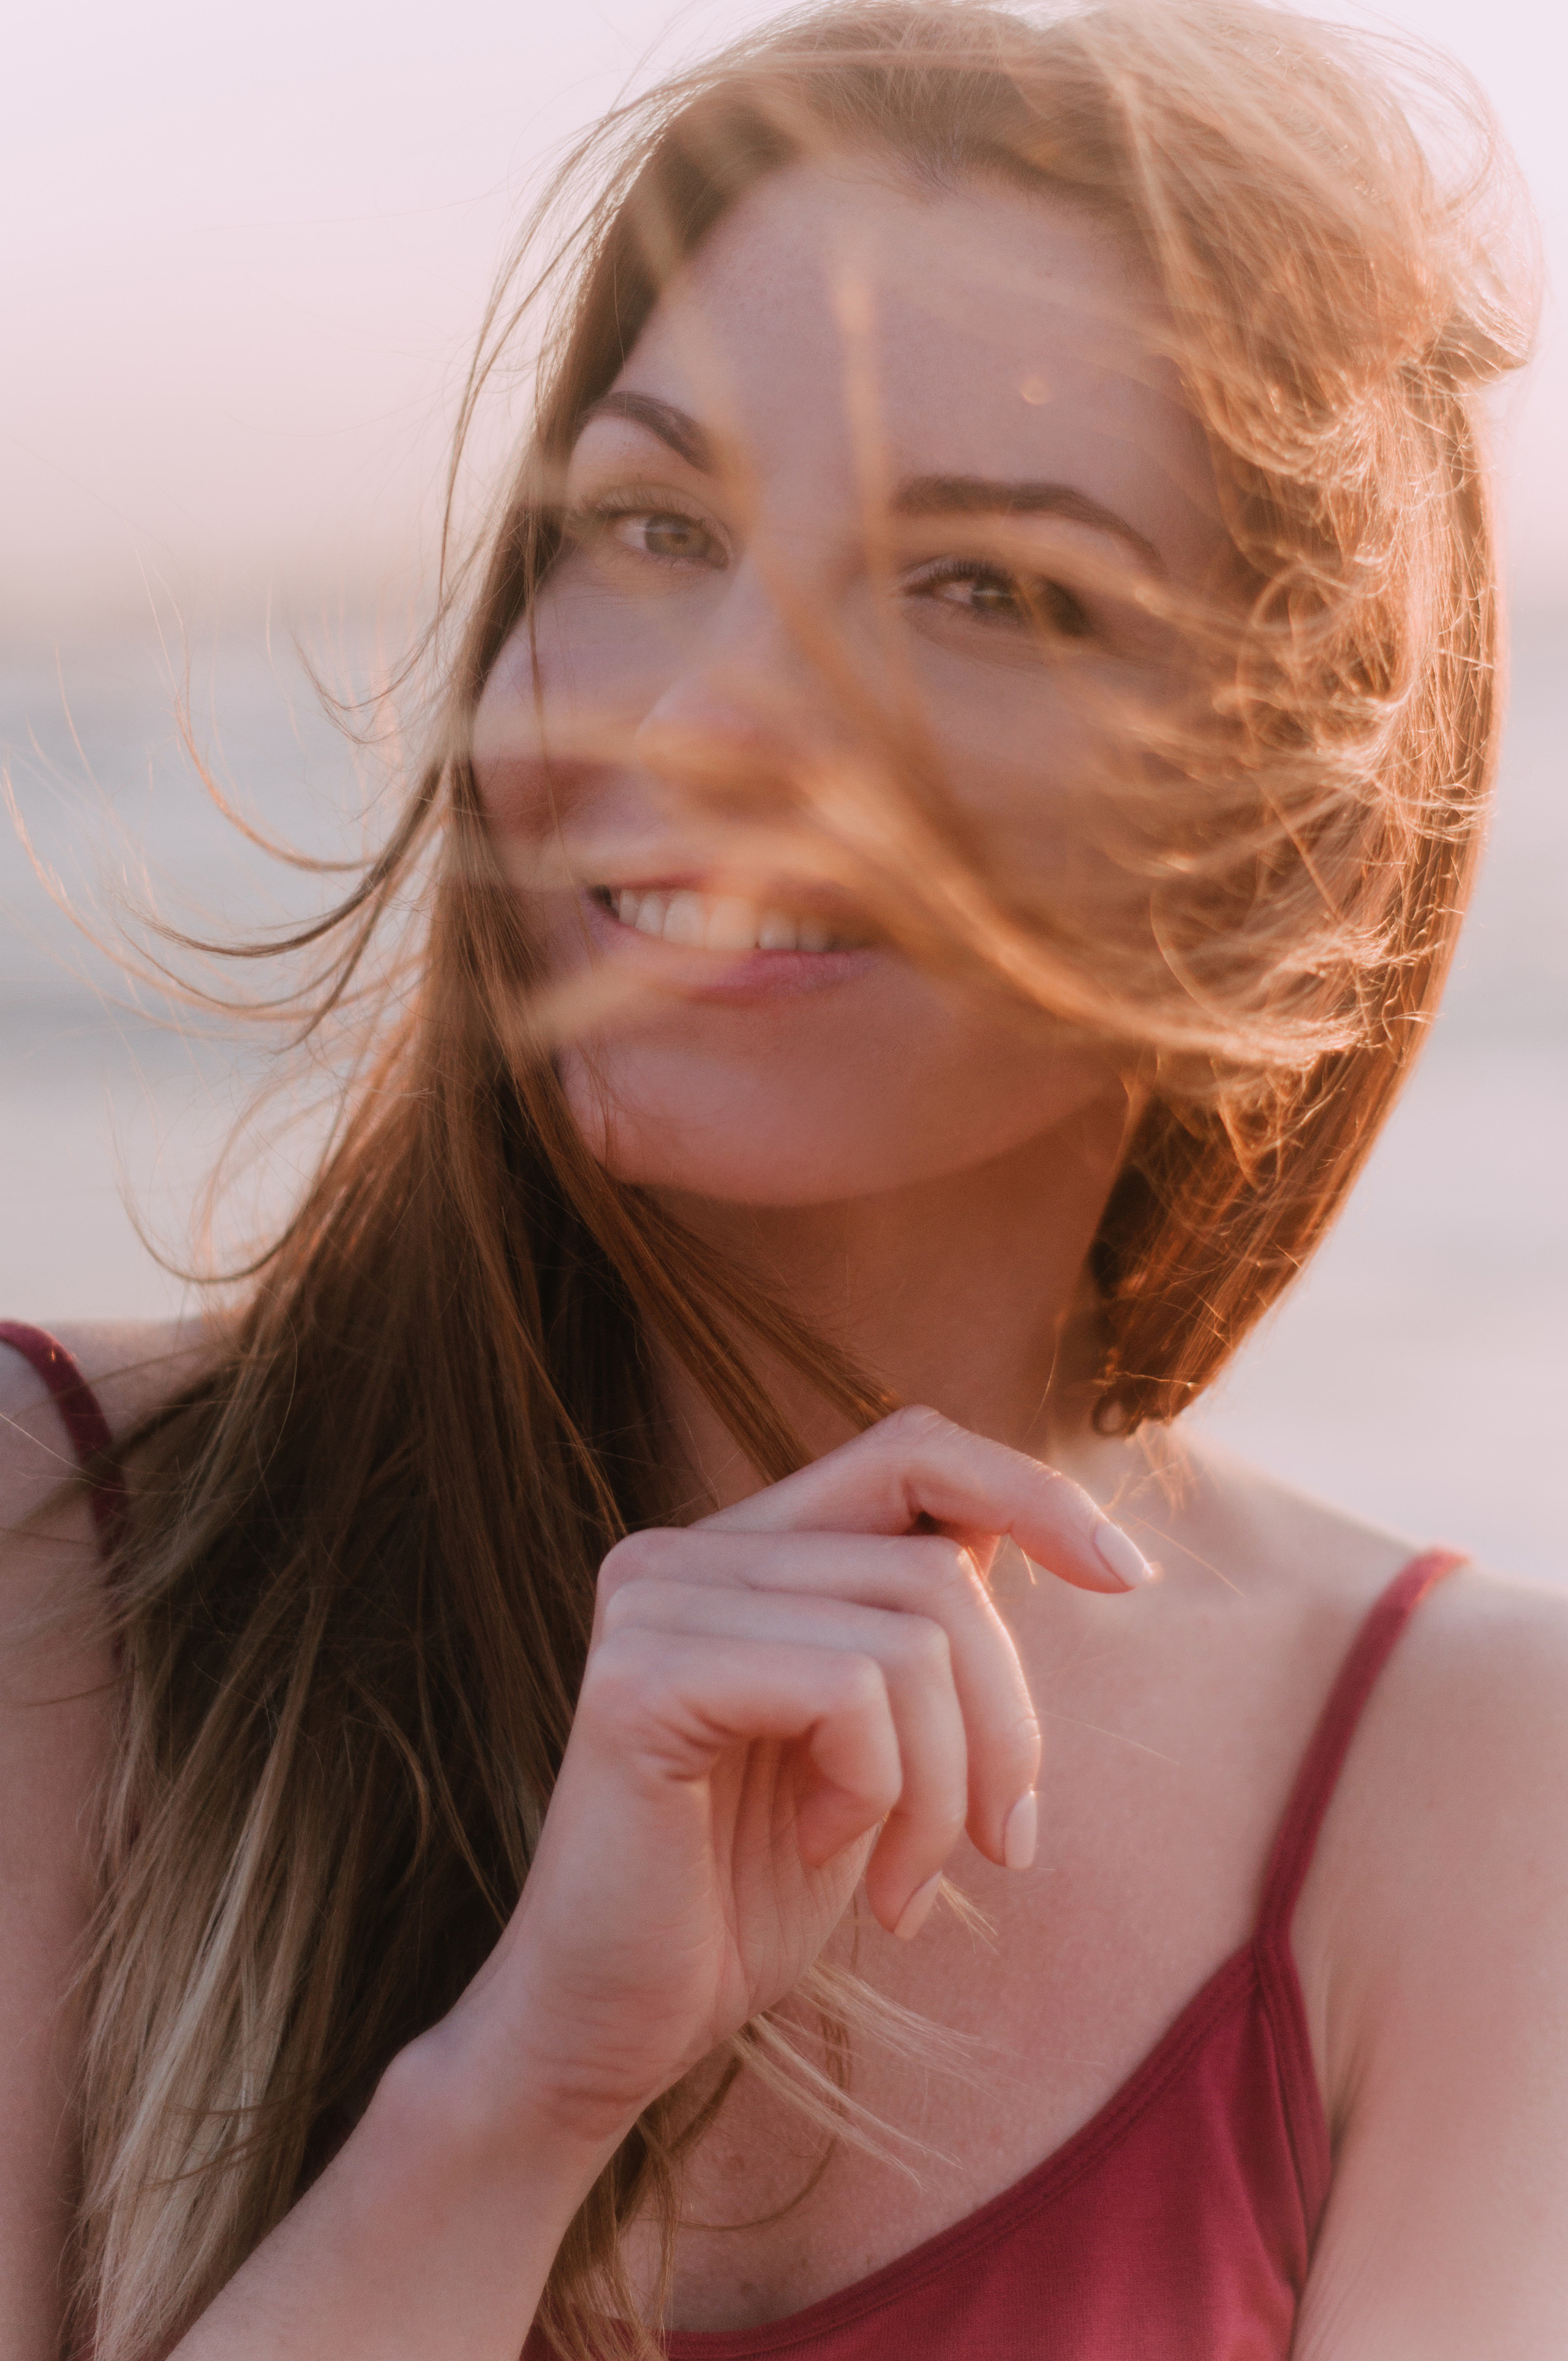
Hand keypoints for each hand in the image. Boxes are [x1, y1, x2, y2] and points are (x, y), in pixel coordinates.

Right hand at [420, 1406, 1152, 2148]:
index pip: (910, 1450)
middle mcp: (684, 1551)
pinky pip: (849, 1690)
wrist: (614, 2028)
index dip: (1029, 1491)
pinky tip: (830, 1855)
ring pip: (913, 1635)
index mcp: (740, 1553)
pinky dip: (878, 1793)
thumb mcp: (873, 1746)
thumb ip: (918, 1628)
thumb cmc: (750, 1894)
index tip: (1126, 1577)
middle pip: (938, 1566)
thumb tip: (1042, 1532)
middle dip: (1007, 1722)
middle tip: (1001, 1848)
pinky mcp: (637, 1679)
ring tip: (904, 1882)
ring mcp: (652, 1602)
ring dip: (947, 1789)